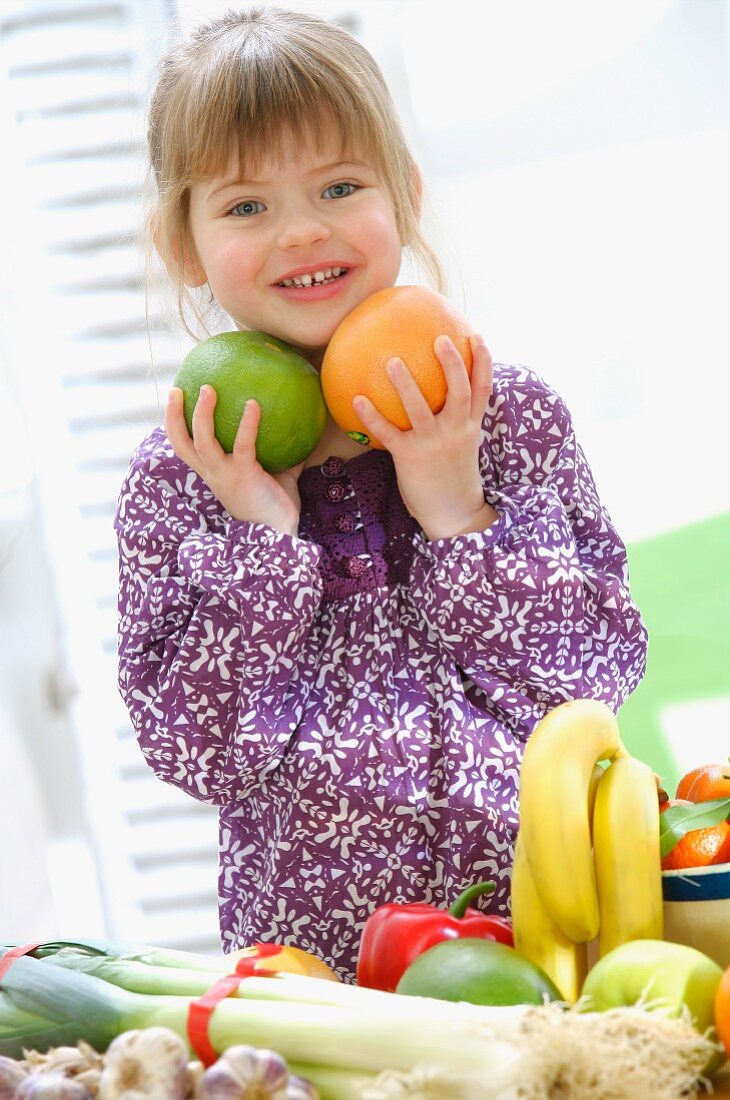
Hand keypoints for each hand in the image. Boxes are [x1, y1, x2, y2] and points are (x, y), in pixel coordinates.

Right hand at [165, 386, 302, 536]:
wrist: (279, 532)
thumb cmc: (276, 505)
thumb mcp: (278, 474)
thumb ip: (283, 454)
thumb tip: (297, 428)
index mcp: (213, 472)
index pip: (184, 448)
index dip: (173, 425)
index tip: (174, 401)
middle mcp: (212, 473)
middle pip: (180, 444)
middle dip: (172, 416)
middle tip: (176, 389)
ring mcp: (225, 474)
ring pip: (201, 441)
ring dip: (202, 413)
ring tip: (208, 388)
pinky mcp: (243, 475)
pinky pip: (242, 444)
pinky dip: (247, 424)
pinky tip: (253, 404)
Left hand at [353, 333, 496, 539]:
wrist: (452, 514)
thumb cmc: (452, 476)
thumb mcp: (462, 446)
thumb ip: (454, 422)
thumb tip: (437, 398)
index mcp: (469, 426)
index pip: (483, 389)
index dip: (483, 361)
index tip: (475, 336)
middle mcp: (455, 431)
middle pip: (459, 391)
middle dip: (452, 363)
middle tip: (440, 338)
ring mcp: (433, 444)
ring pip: (421, 408)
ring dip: (406, 384)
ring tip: (392, 360)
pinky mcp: (410, 457)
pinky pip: (389, 432)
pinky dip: (371, 416)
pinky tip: (356, 398)